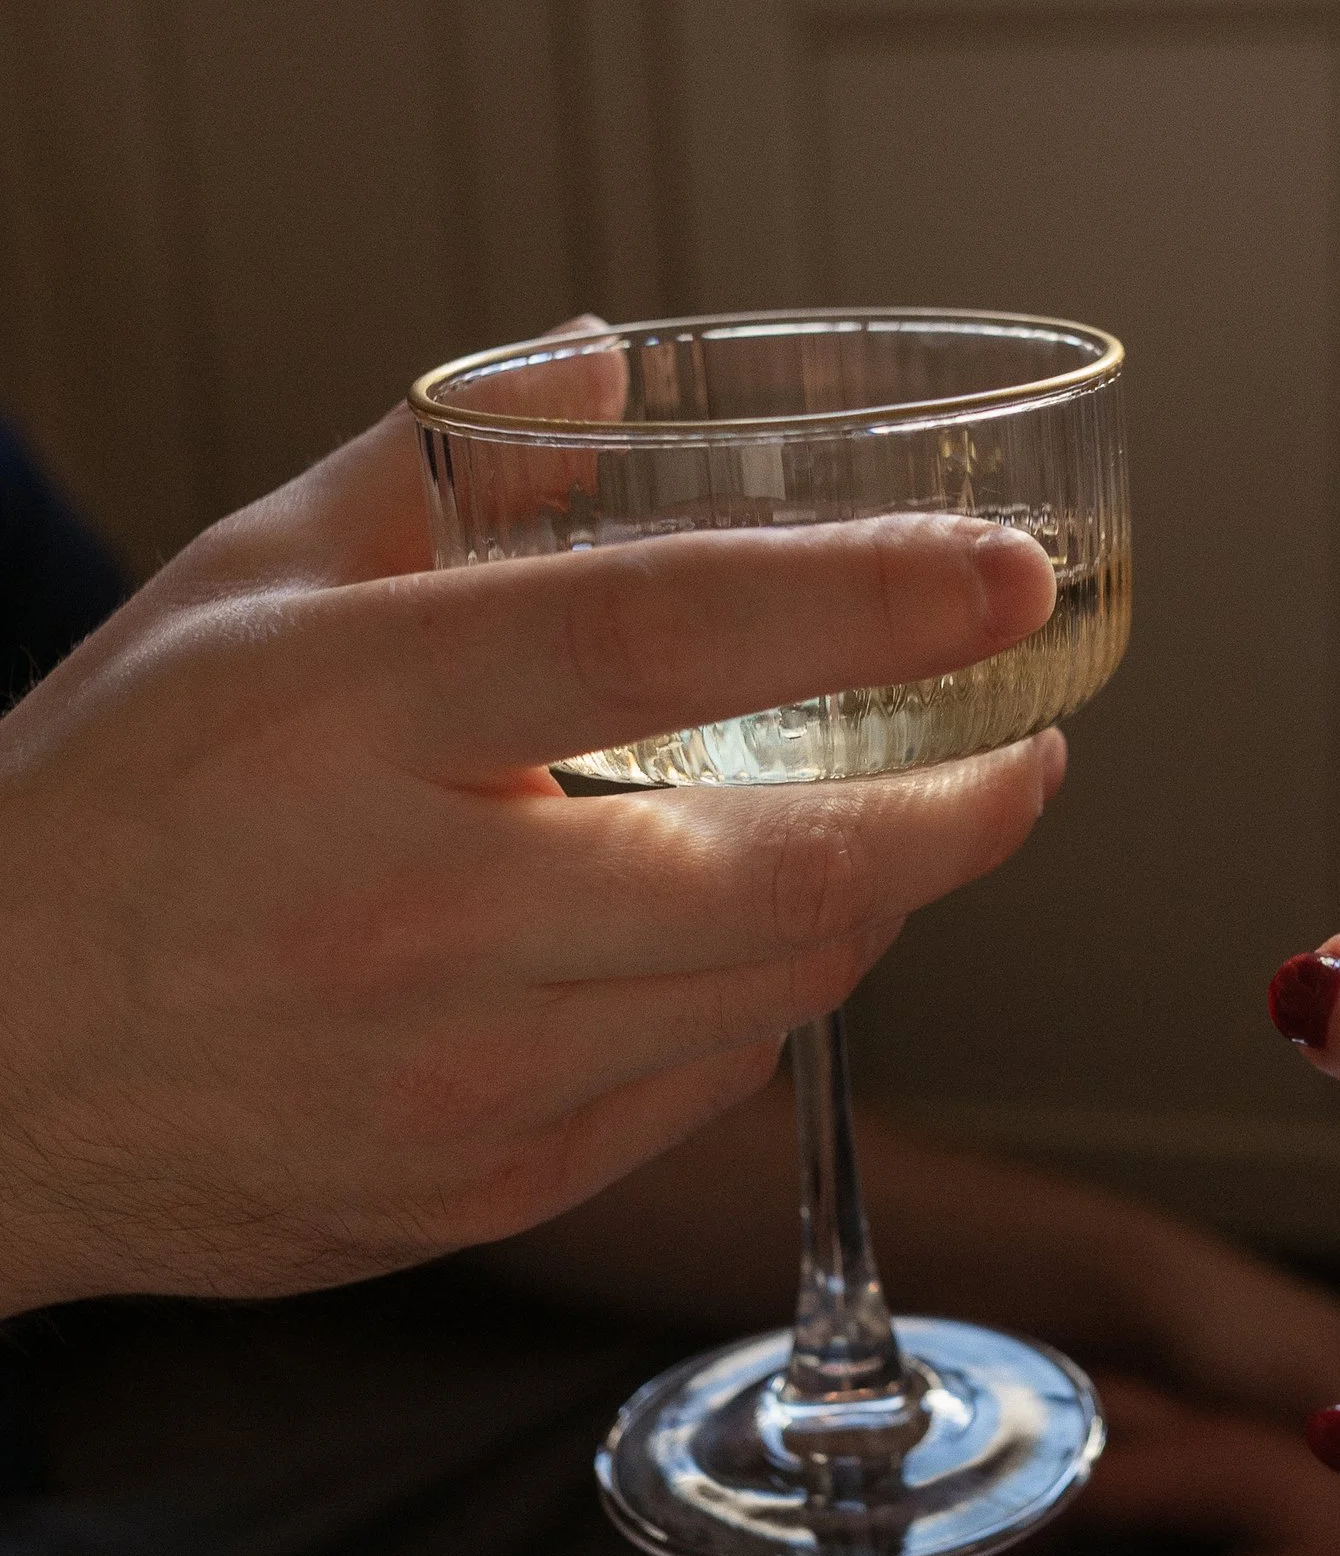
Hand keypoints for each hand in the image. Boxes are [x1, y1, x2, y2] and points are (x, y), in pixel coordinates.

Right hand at [0, 405, 1060, 1314]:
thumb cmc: (97, 816)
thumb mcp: (235, 591)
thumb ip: (443, 468)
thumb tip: (612, 363)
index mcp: (354, 720)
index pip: (666, 639)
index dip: (870, 604)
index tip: (1007, 579)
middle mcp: (422, 912)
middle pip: (789, 869)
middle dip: (960, 811)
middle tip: (1026, 748)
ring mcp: (462, 1076)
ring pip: (773, 992)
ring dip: (869, 904)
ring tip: (897, 827)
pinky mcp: (485, 1192)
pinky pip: (699, 1091)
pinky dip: (758, 1004)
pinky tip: (738, 942)